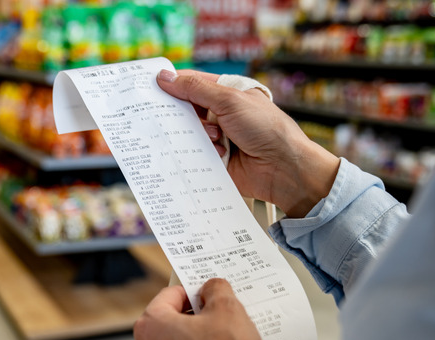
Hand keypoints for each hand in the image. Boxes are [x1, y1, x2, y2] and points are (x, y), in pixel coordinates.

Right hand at [158, 69, 340, 217]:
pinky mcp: (215, 160)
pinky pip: (194, 155)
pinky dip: (196, 154)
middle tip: (164, 114)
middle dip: (179, 113)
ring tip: (216, 138)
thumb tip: (165, 77)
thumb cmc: (266, 128)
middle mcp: (222, 114)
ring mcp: (218, 138)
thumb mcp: (229, 100)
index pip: (193, 83)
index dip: (173, 84)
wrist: (283, 168)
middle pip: (187, 109)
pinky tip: (211, 154)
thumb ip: (195, 89)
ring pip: (188, 133)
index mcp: (228, 93)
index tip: (151, 85)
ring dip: (195, 134)